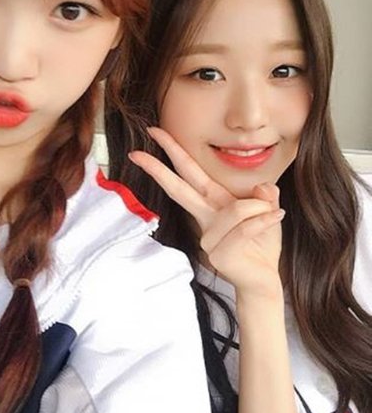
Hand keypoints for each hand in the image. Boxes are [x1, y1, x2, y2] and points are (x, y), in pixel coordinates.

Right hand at [128, 127, 283, 298]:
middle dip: (158, 168)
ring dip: (261, 209)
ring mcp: (208, 237)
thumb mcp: (269, 210)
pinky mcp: (218, 253)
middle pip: (178, 188)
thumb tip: (263, 186)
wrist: (264, 279)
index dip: (172, 152)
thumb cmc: (261, 244)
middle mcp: (205, 217)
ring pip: (237, 209)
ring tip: (273, 214)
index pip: (188, 173)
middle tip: (136, 153)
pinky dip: (266, 221)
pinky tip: (276, 218)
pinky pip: (246, 227)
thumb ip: (266, 195)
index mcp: (213, 202)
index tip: (153, 132)